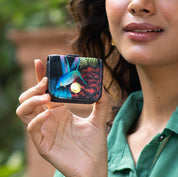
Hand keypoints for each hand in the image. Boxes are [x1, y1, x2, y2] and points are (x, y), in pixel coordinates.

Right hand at [16, 59, 108, 176]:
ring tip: (47, 97)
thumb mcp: (99, 119)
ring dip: (32, 100)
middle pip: (30, 98)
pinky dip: (37, 119)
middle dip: (35, 87)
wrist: (95, 167)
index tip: (41, 62)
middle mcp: (49, 119)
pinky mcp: (43, 144)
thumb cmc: (95, 145)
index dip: (40, 76)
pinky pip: (31, 129)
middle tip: (47, 82)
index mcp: (59, 111)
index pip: (45, 91)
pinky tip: (49, 114)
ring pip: (24, 111)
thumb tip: (101, 84)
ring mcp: (44, 131)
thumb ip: (101, 101)